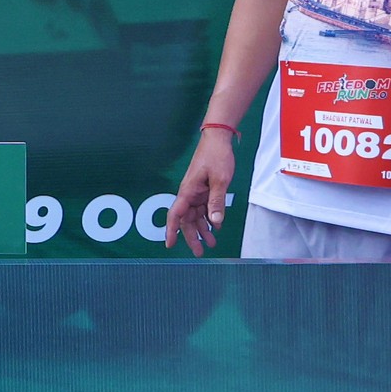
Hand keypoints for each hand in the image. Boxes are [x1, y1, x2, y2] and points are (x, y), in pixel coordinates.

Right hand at [166, 126, 235, 255]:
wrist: (218, 139)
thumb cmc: (216, 156)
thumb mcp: (220, 180)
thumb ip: (217, 201)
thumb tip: (215, 221)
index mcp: (188, 191)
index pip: (175, 215)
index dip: (171, 230)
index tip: (170, 245)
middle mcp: (189, 194)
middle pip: (186, 220)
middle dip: (192, 236)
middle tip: (200, 252)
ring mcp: (196, 192)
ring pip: (196, 216)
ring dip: (203, 229)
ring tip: (211, 243)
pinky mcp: (204, 189)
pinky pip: (204, 208)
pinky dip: (209, 218)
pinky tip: (215, 226)